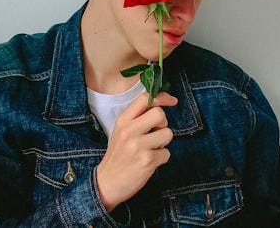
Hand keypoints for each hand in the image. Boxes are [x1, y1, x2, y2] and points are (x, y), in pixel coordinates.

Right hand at [95, 91, 177, 210]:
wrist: (107, 183)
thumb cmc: (118, 156)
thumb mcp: (121, 132)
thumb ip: (137, 118)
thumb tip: (160, 104)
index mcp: (123, 121)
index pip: (144, 99)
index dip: (162, 97)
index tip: (171, 101)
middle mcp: (129, 131)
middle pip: (159, 114)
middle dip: (163, 124)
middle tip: (155, 133)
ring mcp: (138, 146)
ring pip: (167, 133)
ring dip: (163, 143)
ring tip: (151, 149)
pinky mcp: (147, 161)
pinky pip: (166, 153)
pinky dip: (161, 158)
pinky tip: (149, 162)